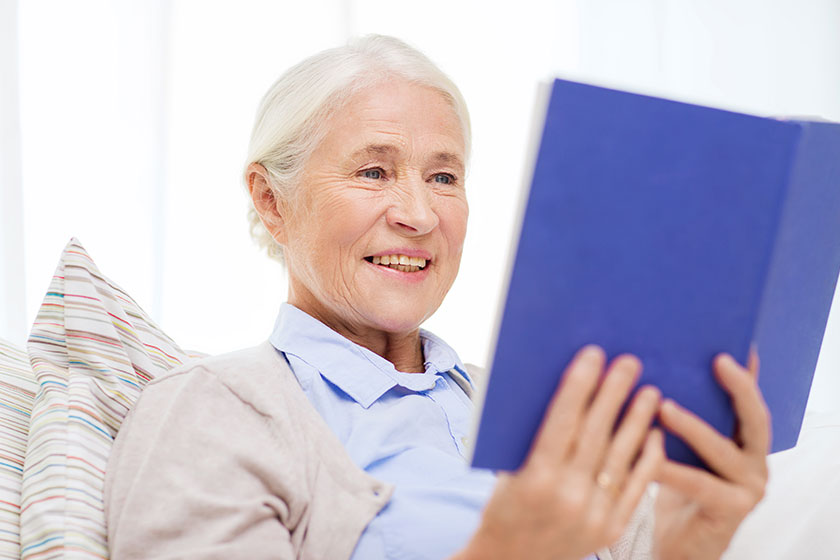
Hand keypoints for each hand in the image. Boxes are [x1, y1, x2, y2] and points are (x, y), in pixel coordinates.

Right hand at [455, 345, 663, 559]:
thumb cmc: (504, 508)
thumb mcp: (507, 472)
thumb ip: (533, 439)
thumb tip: (566, 392)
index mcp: (534, 479)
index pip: (561, 421)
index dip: (578, 386)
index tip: (592, 355)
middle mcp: (566, 497)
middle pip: (596, 434)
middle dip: (613, 394)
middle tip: (629, 362)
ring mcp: (592, 516)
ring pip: (620, 457)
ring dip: (637, 420)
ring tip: (649, 390)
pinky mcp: (610, 529)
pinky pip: (635, 488)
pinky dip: (647, 459)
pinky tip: (654, 433)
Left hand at [654, 351, 769, 559]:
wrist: (679, 547)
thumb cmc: (675, 489)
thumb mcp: (681, 447)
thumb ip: (679, 413)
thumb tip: (652, 365)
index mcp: (745, 441)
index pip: (749, 399)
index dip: (747, 371)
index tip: (737, 339)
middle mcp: (755, 461)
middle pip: (754, 418)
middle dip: (739, 387)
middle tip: (718, 361)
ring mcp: (748, 488)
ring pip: (722, 450)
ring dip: (692, 426)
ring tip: (663, 405)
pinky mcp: (731, 511)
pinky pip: (698, 483)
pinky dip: (670, 467)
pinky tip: (647, 453)